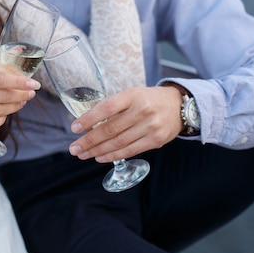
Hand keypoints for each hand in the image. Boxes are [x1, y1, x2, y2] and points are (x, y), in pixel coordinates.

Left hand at [68, 85, 184, 162]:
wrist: (179, 106)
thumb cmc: (148, 100)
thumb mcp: (131, 95)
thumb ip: (113, 107)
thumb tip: (87, 123)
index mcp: (132, 95)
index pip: (107, 108)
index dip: (89, 119)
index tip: (74, 128)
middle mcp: (142, 110)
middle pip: (110, 129)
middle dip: (89, 141)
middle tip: (74, 148)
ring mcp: (151, 126)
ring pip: (118, 142)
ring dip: (98, 151)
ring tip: (83, 154)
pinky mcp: (156, 140)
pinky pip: (130, 151)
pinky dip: (113, 156)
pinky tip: (100, 157)